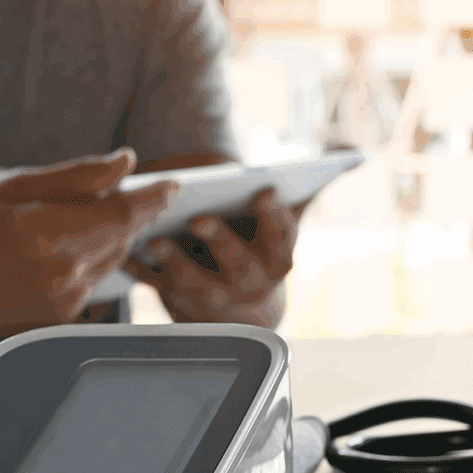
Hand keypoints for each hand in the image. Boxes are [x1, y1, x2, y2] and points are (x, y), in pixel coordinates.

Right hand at [0, 148, 175, 335]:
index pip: (124, 212)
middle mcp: (61, 271)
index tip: (172, 185)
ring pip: (113, 257)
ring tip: (83, 213)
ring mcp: (63, 297)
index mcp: (48, 234)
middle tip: (130, 188)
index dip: (153, 197)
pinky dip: (92, 256)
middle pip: (123, 235)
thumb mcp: (12, 186)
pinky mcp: (61, 312)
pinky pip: (95, 277)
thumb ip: (77, 176)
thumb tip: (124, 163)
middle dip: (132, 211)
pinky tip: (64, 243)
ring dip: (113, 232)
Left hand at [127, 189, 303, 327]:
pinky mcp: (186, 307)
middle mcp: (253, 283)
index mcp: (279, 258)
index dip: (274, 214)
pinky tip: (129, 254)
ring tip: (157, 241)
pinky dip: (144, 274)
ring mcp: (219, 299)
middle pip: (240, 263)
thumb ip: (300, 198)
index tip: (265, 191)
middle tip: (200, 220)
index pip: (282, 234)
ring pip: (199, 284)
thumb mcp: (280, 229)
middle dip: (221, 241)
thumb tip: (343, 160)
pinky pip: (163, 291)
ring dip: (177, 263)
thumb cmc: (258, 254)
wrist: (243, 312)